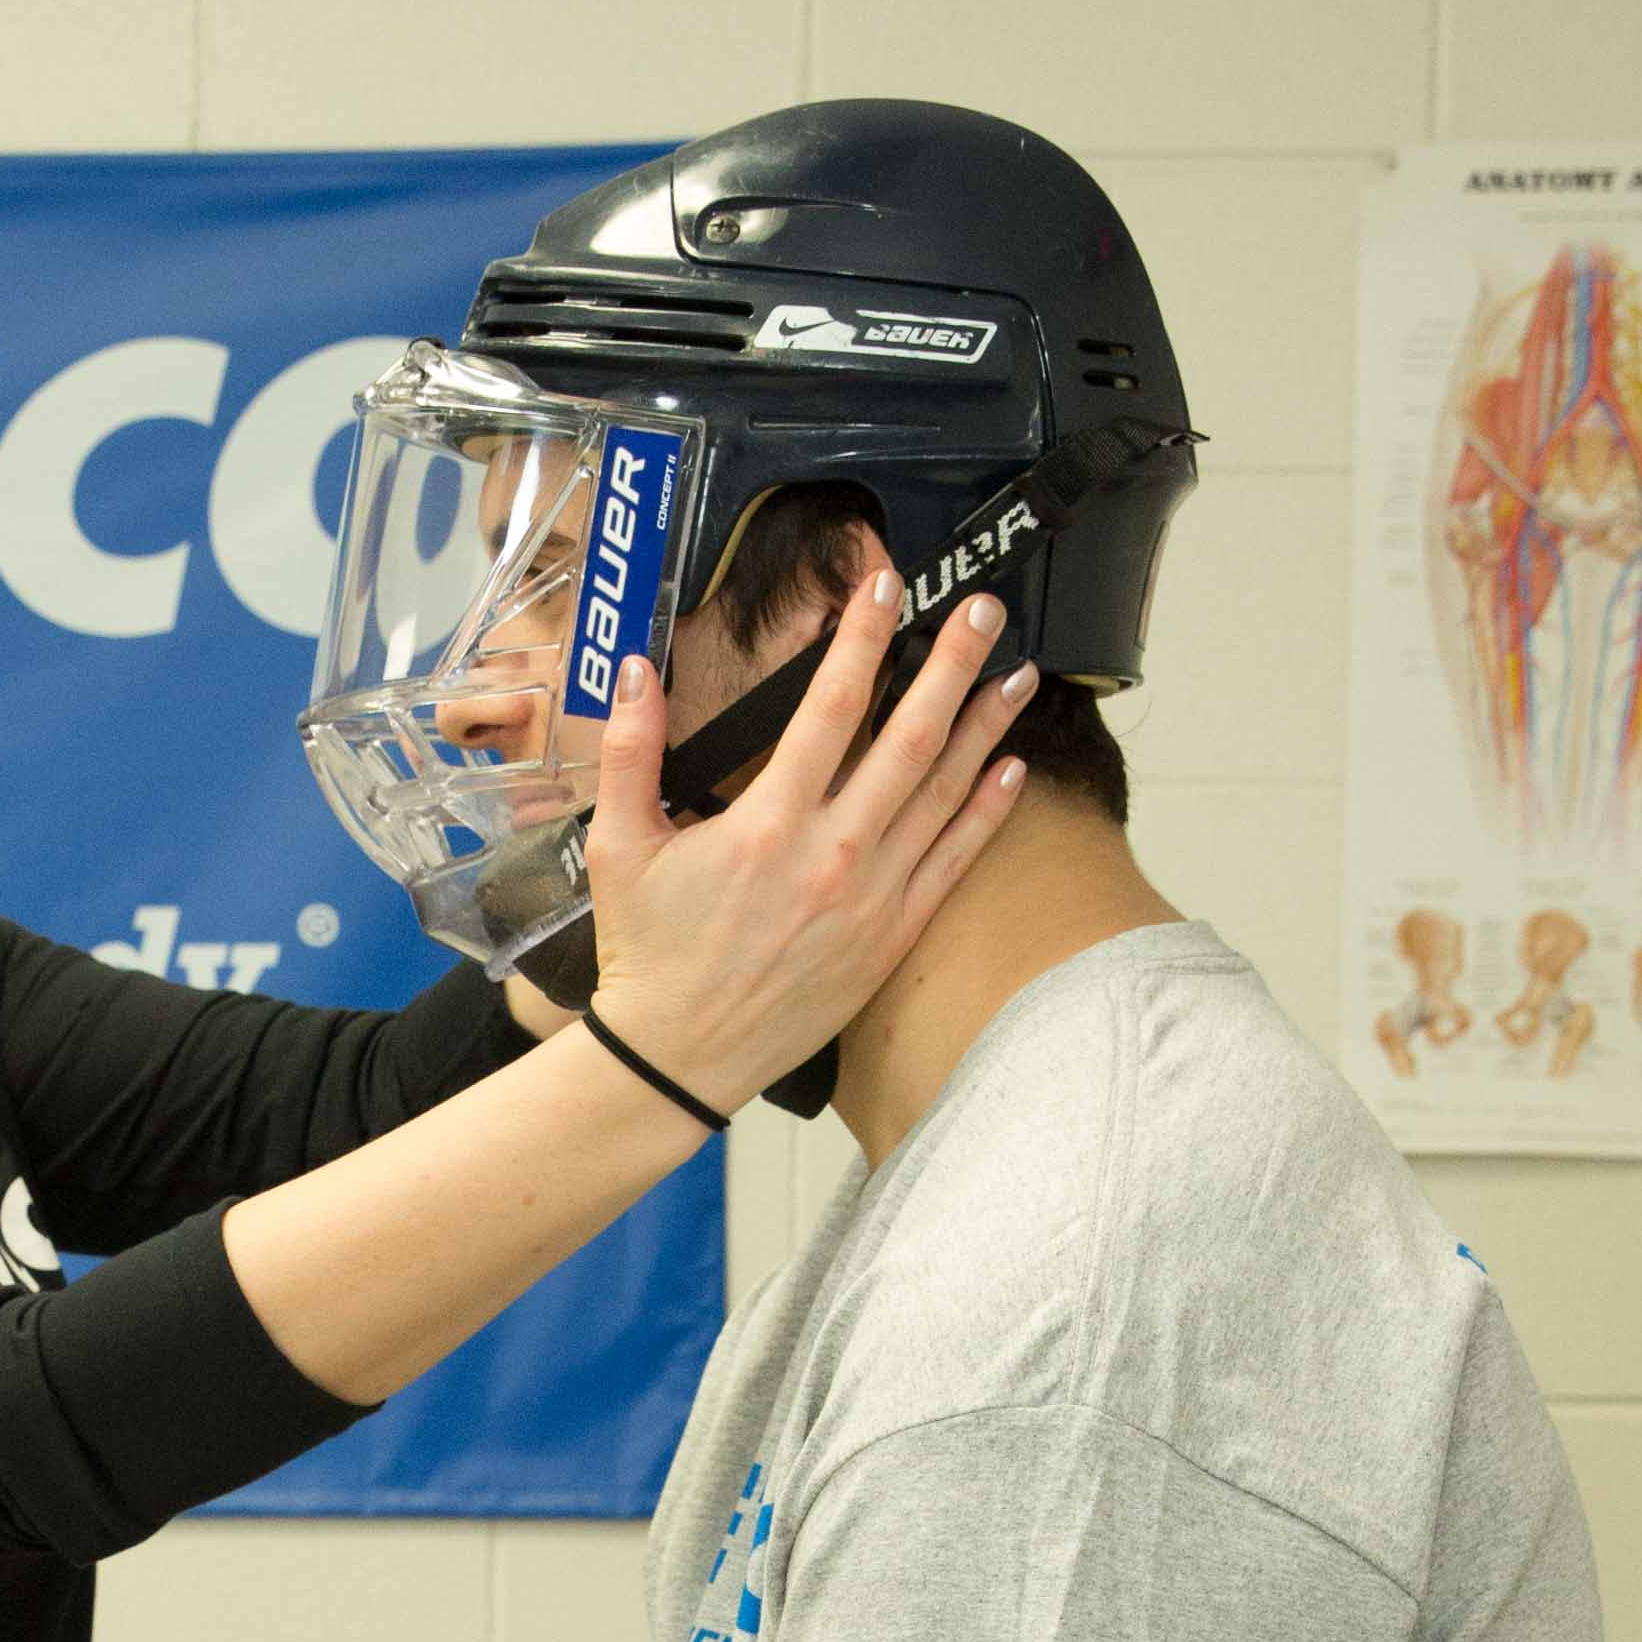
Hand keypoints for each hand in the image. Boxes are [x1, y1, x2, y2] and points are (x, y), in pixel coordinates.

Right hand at [578, 575, 1031, 1114]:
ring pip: (944, 794)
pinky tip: (1010, 770)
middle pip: (910, 738)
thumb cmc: (649, 952)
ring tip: (1019, 673)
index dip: (864, 636)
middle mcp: (832, 854)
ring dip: (986, 727)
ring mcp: (872, 898)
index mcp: (767, 823)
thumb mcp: (621, 846)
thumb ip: (632, 751)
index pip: (831, 706)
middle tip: (984, 608)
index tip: (886, 584)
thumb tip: (635, 669)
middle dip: (952, 664)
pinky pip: (952, 864)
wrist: (680, 1057)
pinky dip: (985, 814)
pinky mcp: (891, 937)